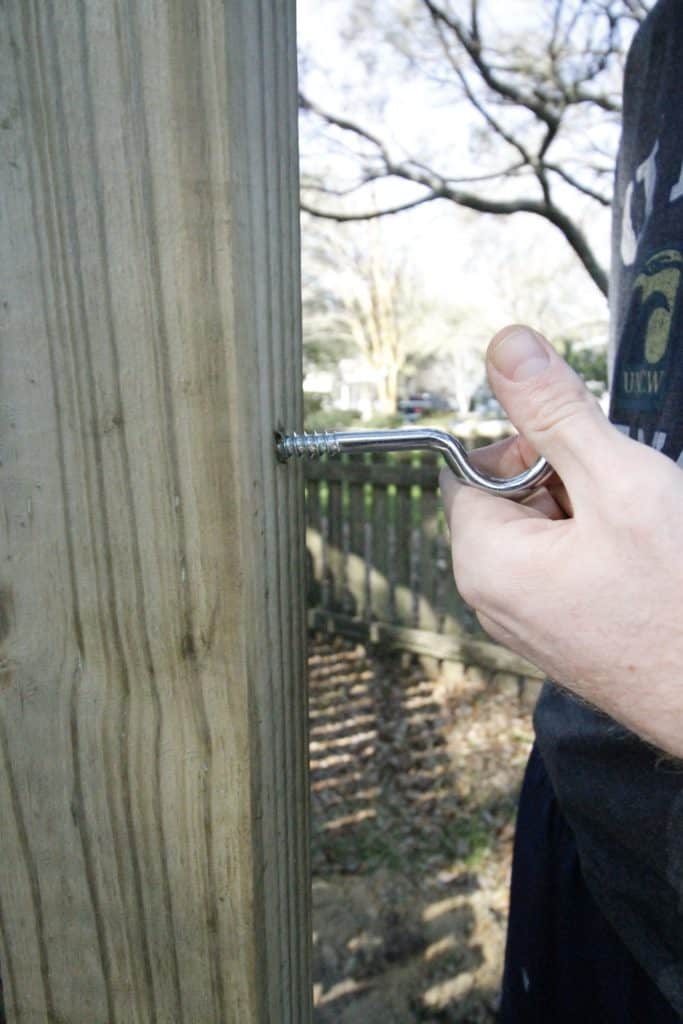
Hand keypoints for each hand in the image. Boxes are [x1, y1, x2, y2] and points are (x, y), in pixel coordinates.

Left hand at [440, 324, 682, 758]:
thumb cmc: (679, 608)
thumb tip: (507, 348)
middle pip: (507, 496)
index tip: (579, 455)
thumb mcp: (618, 483)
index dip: (527, 447)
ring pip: (544, 530)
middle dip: (564, 479)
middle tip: (621, 498)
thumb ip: (557, 412)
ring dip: (589, 513)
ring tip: (639, 538)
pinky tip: (642, 566)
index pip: (468, 467)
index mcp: (485, 561)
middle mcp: (494, 598)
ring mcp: (530, 622)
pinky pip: (566, 567)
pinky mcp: (564, 634)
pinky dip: (600, 550)